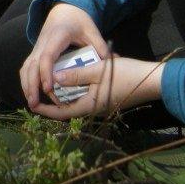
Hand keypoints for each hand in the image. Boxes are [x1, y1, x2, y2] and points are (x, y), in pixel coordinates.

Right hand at [20, 2, 109, 109]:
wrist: (63, 10)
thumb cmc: (78, 21)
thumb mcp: (92, 31)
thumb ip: (100, 46)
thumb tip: (114, 61)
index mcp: (57, 36)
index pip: (47, 56)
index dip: (46, 73)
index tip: (49, 89)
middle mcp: (43, 42)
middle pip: (32, 65)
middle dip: (32, 85)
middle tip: (35, 104)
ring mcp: (37, 47)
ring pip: (26, 67)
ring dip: (26, 85)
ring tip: (32, 104)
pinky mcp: (35, 52)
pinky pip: (27, 67)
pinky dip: (26, 81)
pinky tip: (31, 94)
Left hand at [30, 56, 164, 119]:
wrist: (152, 80)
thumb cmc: (125, 75)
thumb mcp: (98, 71)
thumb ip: (76, 74)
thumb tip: (54, 78)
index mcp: (90, 106)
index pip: (62, 112)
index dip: (46, 110)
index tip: (32, 105)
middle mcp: (94, 109)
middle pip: (68, 108)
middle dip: (53, 101)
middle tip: (38, 90)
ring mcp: (101, 104)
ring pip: (77, 101)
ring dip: (64, 94)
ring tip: (51, 83)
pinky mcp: (106, 98)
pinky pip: (86, 96)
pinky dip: (75, 89)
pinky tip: (71, 77)